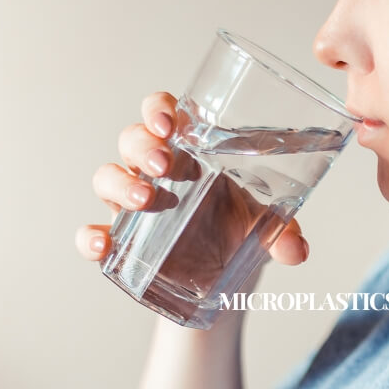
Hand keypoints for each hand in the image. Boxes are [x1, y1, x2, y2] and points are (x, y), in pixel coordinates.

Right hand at [74, 92, 309, 275]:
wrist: (228, 278)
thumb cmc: (242, 230)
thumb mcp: (267, 226)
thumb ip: (284, 233)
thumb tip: (297, 251)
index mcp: (192, 152)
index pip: (165, 113)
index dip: (159, 109)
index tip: (171, 122)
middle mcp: (158, 172)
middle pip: (133, 140)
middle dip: (143, 146)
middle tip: (165, 164)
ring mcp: (136, 204)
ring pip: (107, 177)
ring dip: (119, 183)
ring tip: (144, 200)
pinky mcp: (125, 241)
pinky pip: (93, 232)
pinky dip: (91, 238)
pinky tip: (103, 247)